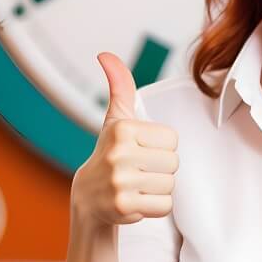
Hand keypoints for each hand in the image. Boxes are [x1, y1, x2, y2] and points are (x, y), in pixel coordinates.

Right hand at [71, 53, 178, 227]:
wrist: (88, 197)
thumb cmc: (110, 153)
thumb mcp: (116, 119)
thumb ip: (120, 87)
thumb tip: (106, 55)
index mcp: (122, 128)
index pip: (172, 139)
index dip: (162, 147)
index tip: (142, 151)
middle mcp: (118, 153)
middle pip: (173, 163)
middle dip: (162, 169)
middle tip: (140, 170)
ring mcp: (119, 181)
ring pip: (170, 185)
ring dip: (158, 188)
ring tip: (138, 185)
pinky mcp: (123, 206)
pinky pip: (164, 206)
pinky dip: (155, 206)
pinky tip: (137, 200)